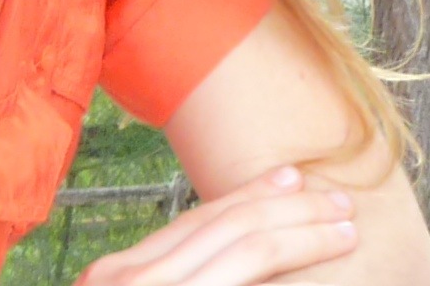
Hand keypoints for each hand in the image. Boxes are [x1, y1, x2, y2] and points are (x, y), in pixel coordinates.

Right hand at [77, 165, 355, 284]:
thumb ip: (167, 280)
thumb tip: (218, 268)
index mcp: (115, 273)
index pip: (193, 224)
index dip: (247, 197)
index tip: (291, 180)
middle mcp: (126, 276)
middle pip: (222, 227)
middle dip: (287, 211)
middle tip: (336, 201)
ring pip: (243, 247)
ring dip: (301, 233)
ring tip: (341, 227)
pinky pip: (244, 271)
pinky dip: (283, 260)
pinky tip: (314, 256)